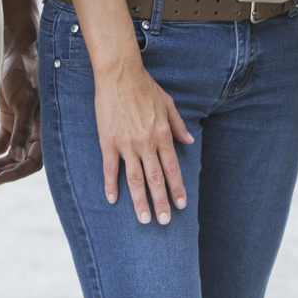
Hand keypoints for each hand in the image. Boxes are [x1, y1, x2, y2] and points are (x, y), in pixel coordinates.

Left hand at [0, 46, 41, 184]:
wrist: (13, 51)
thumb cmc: (25, 72)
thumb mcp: (24, 102)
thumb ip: (22, 130)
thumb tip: (19, 158)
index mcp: (47, 126)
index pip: (37, 158)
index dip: (20, 171)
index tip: (1, 179)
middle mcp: (37, 128)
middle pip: (24, 159)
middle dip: (8, 170)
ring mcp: (22, 124)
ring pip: (12, 152)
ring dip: (0, 163)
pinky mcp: (10, 118)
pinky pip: (3, 141)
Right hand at [96, 56, 192, 224]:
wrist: (120, 75)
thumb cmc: (145, 87)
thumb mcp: (168, 104)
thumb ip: (178, 125)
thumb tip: (189, 141)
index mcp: (162, 134)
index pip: (172, 168)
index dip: (177, 188)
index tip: (181, 204)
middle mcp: (146, 143)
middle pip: (155, 179)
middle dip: (161, 202)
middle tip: (165, 222)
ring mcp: (126, 144)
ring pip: (135, 179)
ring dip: (140, 201)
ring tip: (144, 219)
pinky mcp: (108, 141)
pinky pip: (110, 168)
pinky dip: (111, 185)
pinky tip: (113, 200)